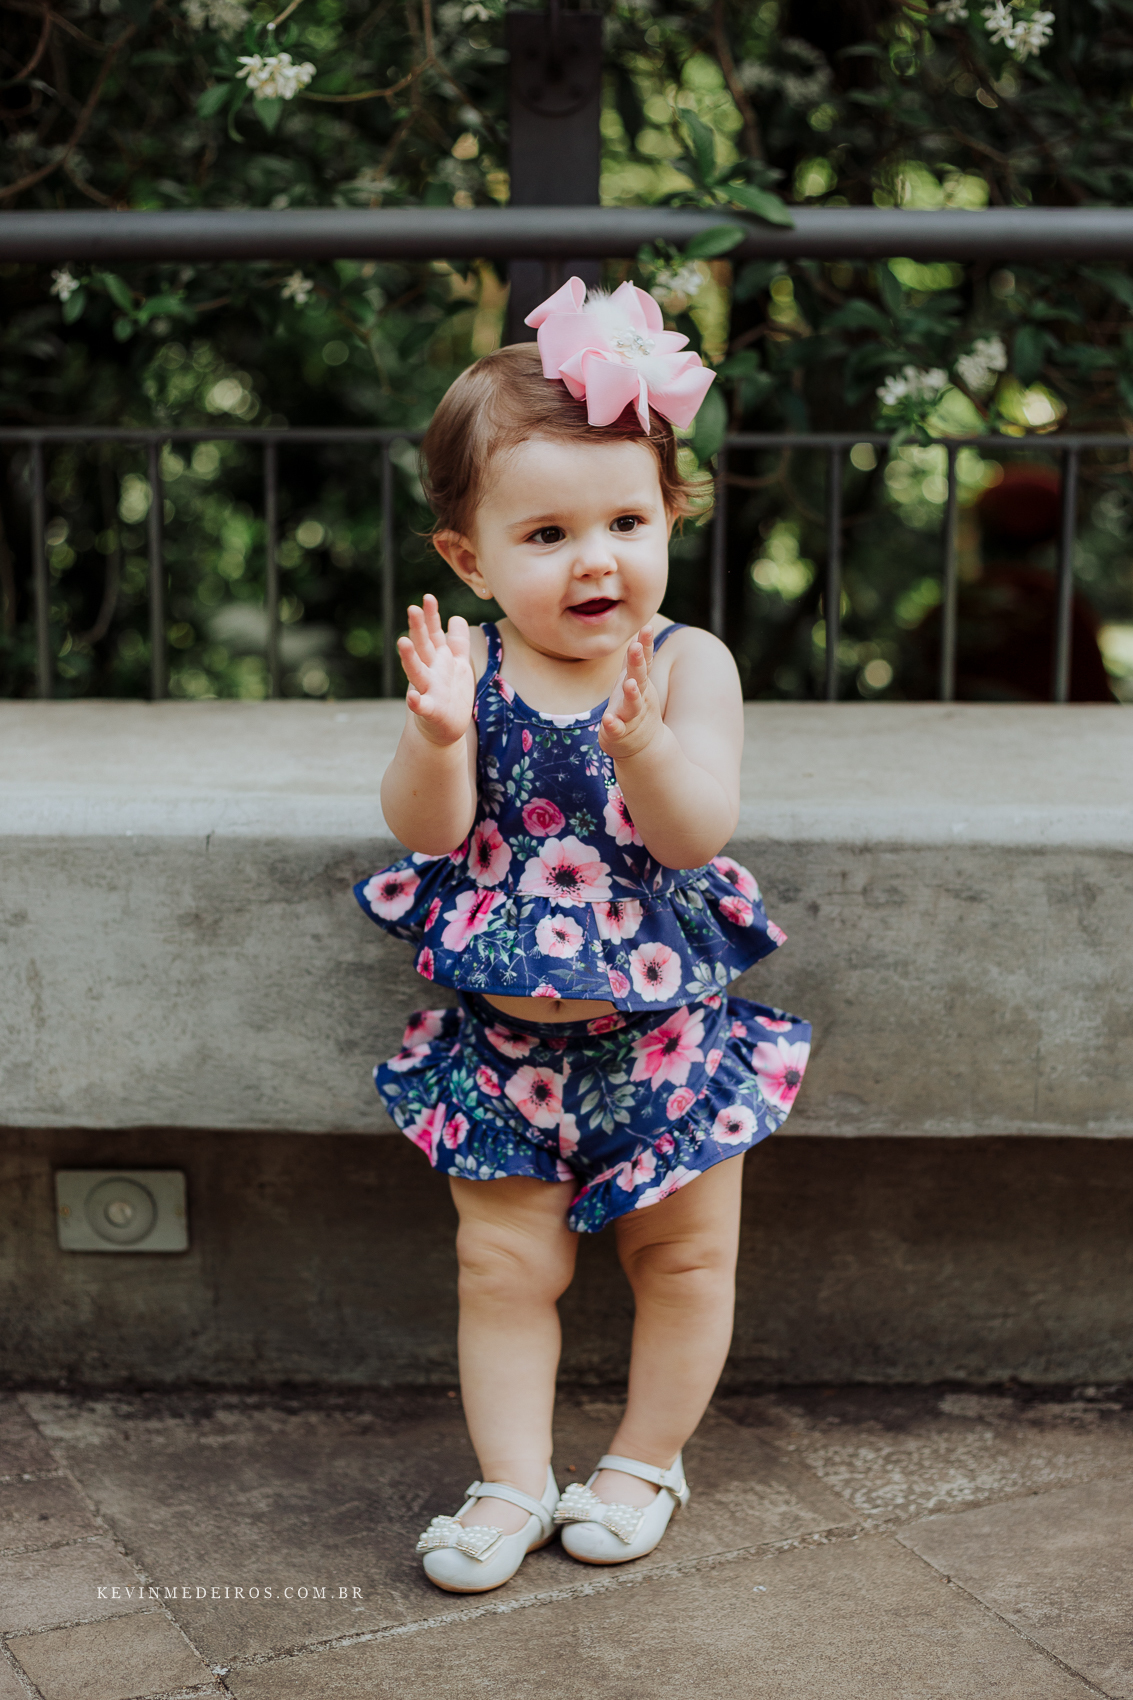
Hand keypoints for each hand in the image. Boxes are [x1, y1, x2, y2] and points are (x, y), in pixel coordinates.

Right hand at [398, 594, 474, 746]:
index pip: (432, 634)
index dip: (431, 617)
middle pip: (422, 647)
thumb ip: (457, 642)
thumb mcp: (458, 664)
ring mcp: (428, 691)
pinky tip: (412, 698)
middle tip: (412, 609)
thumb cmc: (450, 695)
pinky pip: (422, 707)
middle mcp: (429, 671)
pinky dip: (416, 703)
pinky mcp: (431, 712)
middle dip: (418, 628)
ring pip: (416, 672)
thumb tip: (455, 617)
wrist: (445, 728)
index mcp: (437, 660)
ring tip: (402, 642)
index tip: (428, 598)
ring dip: (409, 657)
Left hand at [599, 627, 662, 760]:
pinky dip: (613, 725)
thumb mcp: (636, 681)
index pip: (644, 661)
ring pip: (632, 704)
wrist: (644, 745)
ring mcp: (630, 716)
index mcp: (638, 682)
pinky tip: (609, 721)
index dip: (646, 644)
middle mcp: (637, 697)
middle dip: (638, 662)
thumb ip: (636, 659)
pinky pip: (617, 729)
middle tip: (636, 647)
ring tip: (630, 684)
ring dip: (632, 694)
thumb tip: (642, 631)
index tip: (647, 627)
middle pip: (639, 677)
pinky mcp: (620, 734)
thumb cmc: (635, 707)